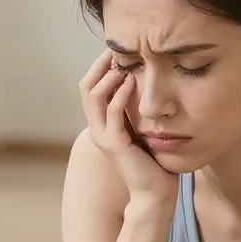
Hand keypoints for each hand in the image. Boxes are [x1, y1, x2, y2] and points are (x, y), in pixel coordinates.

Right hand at [79, 50, 177, 205]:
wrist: (155, 193)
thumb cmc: (154, 163)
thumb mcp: (143, 130)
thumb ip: (138, 111)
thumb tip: (146, 84)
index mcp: (103, 125)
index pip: (91, 88)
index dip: (100, 67)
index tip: (117, 50)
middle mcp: (98, 129)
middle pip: (86, 87)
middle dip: (99, 65)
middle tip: (115, 48)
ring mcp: (103, 137)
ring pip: (93, 96)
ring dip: (107, 75)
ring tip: (122, 61)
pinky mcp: (115, 144)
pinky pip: (112, 112)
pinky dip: (120, 94)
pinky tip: (132, 81)